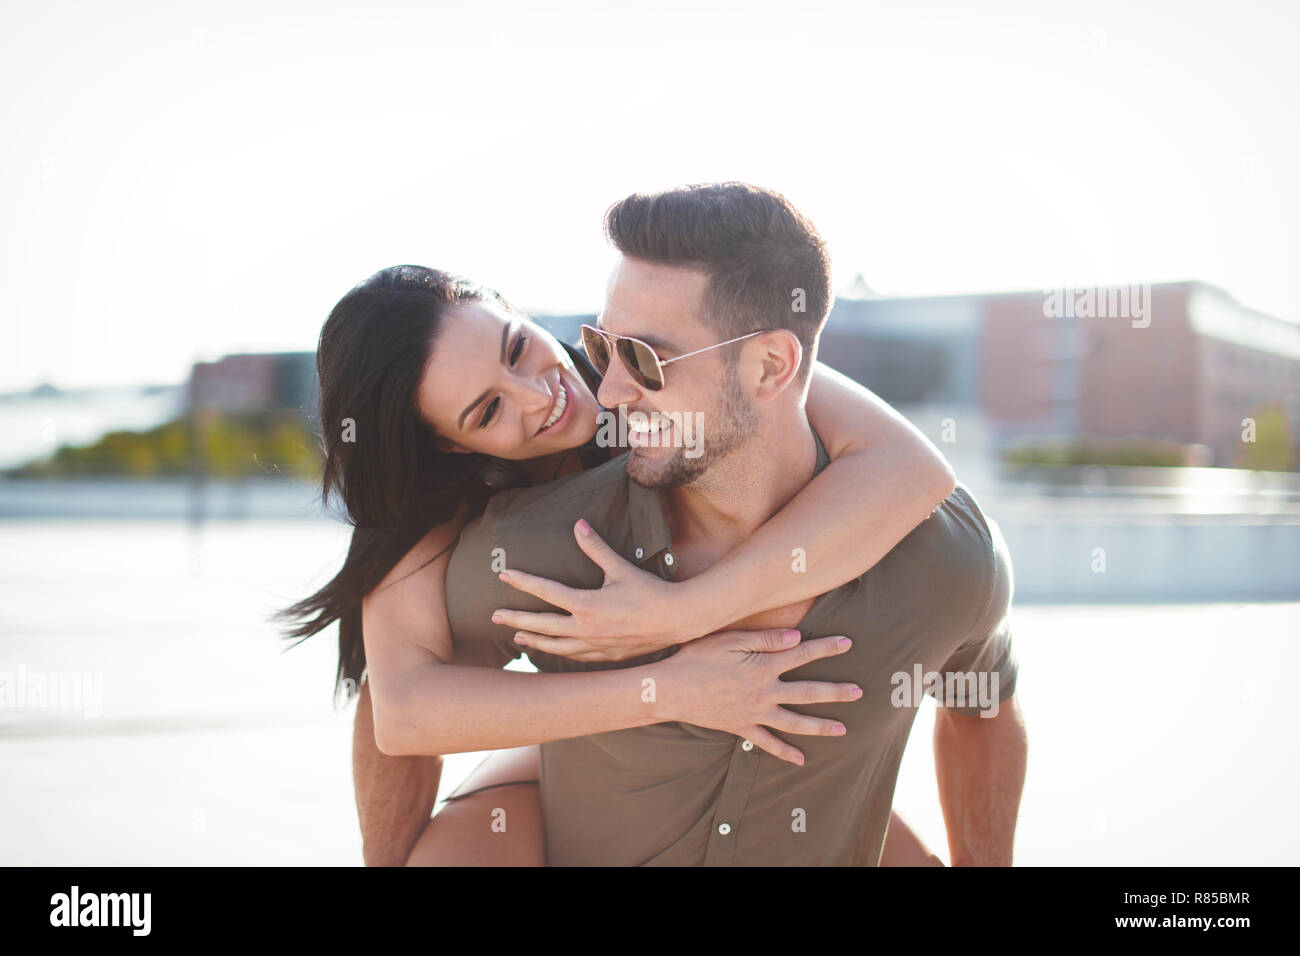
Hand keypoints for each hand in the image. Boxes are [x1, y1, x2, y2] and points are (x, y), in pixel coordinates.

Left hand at [492, 519, 694, 661]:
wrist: (677, 620)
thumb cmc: (650, 592)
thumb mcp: (621, 568)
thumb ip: (596, 548)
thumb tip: (578, 525)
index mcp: (587, 606)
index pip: (546, 592)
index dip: (523, 582)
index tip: (504, 575)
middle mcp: (586, 629)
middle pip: (542, 626)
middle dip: (516, 620)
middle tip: (494, 616)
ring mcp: (595, 646)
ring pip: (556, 647)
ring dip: (535, 641)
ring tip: (517, 638)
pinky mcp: (607, 656)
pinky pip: (576, 657)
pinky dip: (560, 654)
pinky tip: (554, 651)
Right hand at [650, 628, 860, 765]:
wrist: (670, 690)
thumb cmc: (696, 657)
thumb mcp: (729, 639)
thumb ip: (765, 638)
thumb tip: (798, 638)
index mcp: (763, 666)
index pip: (803, 654)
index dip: (826, 647)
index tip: (848, 643)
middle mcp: (764, 692)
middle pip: (808, 692)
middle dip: (835, 692)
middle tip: (859, 692)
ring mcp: (754, 713)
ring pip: (794, 722)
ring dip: (820, 726)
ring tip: (842, 730)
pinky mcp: (741, 727)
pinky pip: (767, 743)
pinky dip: (784, 752)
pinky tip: (800, 759)